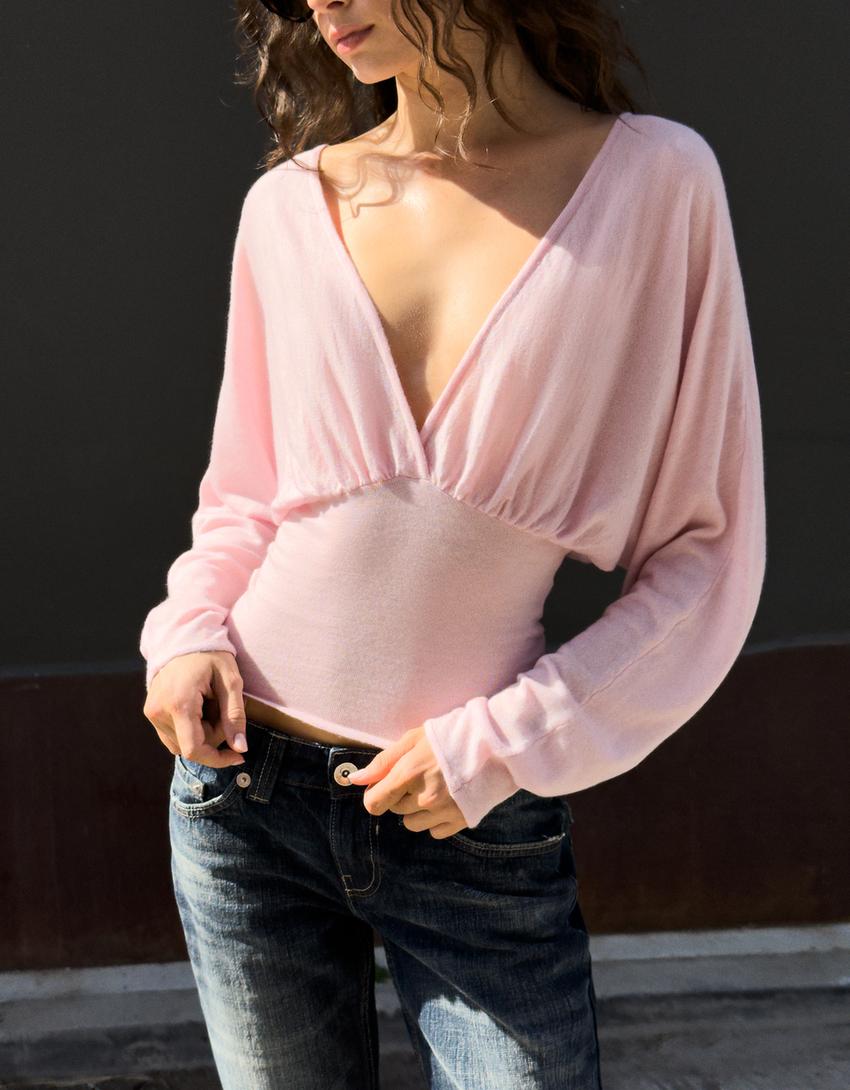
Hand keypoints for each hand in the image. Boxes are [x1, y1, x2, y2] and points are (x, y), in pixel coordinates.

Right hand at [143, 650, 248, 767]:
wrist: (184, 637)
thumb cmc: (211, 655)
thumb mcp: (231, 681)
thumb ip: (235, 716)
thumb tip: (240, 749)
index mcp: (179, 704)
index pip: (194, 749)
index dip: (218, 759)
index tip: (238, 757)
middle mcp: (159, 711)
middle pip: (191, 746)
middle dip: (214, 736)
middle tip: (223, 708)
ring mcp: (152, 712)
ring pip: (182, 743)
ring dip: (201, 733)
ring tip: (210, 705)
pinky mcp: (151, 712)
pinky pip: (173, 736)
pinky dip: (189, 729)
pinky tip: (198, 708)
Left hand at [346, 726, 467, 838]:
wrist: (497, 744)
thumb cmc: (451, 735)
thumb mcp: (413, 739)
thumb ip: (383, 762)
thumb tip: (355, 779)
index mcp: (409, 774)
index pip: (374, 803)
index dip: (376, 794)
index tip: (385, 785)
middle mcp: (424, 798)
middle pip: (395, 810)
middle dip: (401, 795)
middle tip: (420, 775)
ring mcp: (443, 812)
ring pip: (413, 824)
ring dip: (417, 810)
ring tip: (434, 787)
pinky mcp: (460, 821)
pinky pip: (435, 831)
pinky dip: (436, 819)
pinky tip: (447, 798)